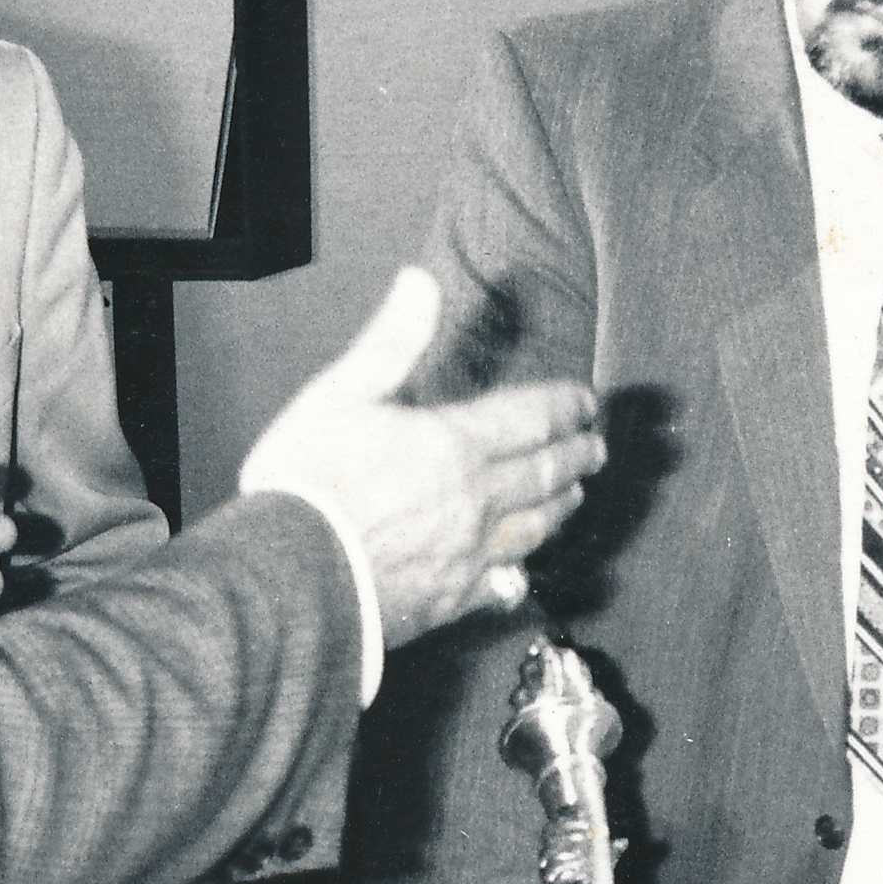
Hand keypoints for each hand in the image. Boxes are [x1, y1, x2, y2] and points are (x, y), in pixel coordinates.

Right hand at [238, 267, 602, 646]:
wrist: (286, 578)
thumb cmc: (305, 483)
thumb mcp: (339, 395)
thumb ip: (390, 342)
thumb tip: (421, 283)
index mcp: (455, 445)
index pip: (532, 419)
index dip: (565, 406)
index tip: (586, 401)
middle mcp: (476, 501)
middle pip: (544, 474)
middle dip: (575, 456)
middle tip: (596, 447)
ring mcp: (468, 555)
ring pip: (534, 528)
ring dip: (560, 508)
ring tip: (574, 496)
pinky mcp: (451, 601)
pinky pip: (503, 585)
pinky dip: (520, 572)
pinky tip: (523, 571)